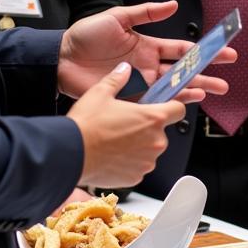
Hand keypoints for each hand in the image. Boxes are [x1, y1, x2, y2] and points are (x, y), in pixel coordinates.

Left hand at [57, 0, 234, 100]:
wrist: (61, 58)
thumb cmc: (86, 36)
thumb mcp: (117, 17)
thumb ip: (146, 12)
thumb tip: (173, 5)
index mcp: (148, 46)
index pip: (182, 49)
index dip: (203, 49)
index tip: (223, 49)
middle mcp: (148, 66)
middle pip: (184, 71)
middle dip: (206, 74)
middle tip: (226, 78)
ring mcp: (140, 82)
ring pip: (174, 87)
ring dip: (194, 89)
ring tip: (214, 91)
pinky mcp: (128, 96)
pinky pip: (153, 101)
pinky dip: (171, 101)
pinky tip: (187, 101)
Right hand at [68, 63, 188, 187]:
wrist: (69, 155)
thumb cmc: (85, 125)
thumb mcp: (101, 93)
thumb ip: (118, 79)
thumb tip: (124, 69)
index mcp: (152, 118)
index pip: (178, 109)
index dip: (171, 107)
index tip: (162, 107)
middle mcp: (155, 141)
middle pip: (161, 131)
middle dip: (148, 128)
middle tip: (127, 125)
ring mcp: (147, 161)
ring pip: (150, 150)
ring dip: (139, 146)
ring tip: (116, 141)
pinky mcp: (136, 177)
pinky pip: (139, 167)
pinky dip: (130, 163)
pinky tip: (113, 156)